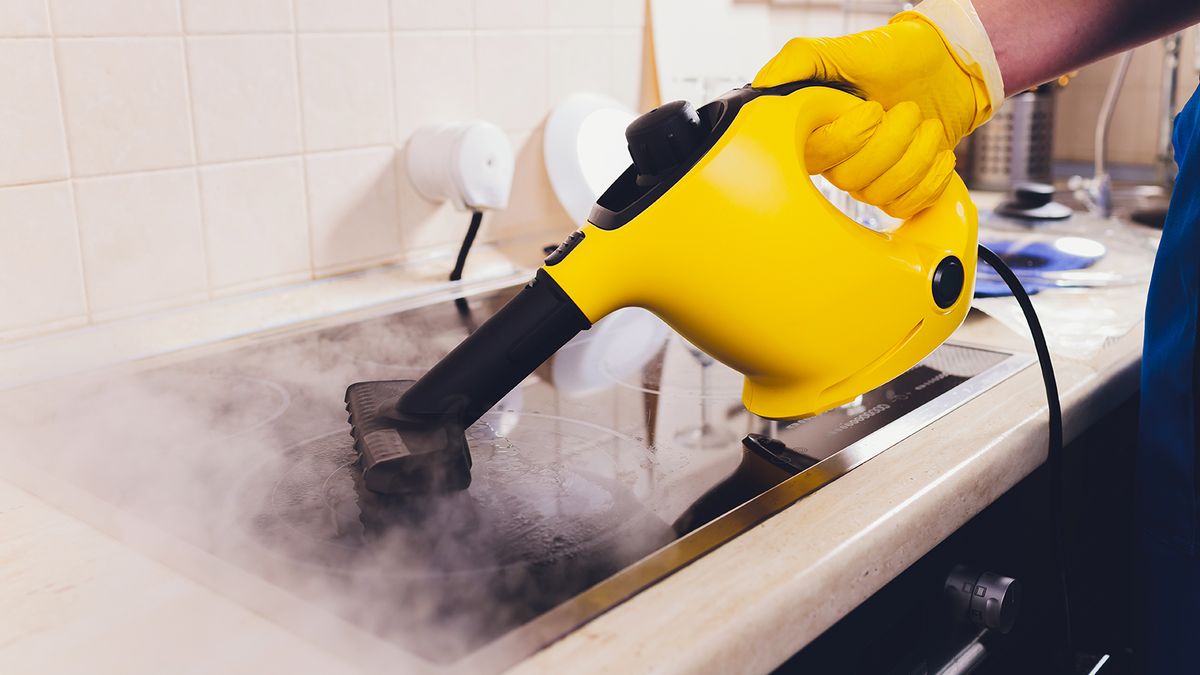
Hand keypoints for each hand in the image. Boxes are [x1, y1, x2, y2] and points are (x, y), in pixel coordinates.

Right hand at [754, 1, 1001, 217]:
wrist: (947, 65)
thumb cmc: (891, 55)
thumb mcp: (840, 49)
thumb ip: (797, 60)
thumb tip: (762, 86)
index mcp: (816, 130)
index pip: (818, 156)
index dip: (850, 137)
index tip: (872, 106)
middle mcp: (836, 160)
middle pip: (852, 180)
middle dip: (893, 140)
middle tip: (908, 108)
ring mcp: (867, 178)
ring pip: (880, 195)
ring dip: (916, 155)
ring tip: (926, 124)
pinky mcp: (897, 189)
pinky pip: (904, 207)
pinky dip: (928, 180)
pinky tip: (937, 153)